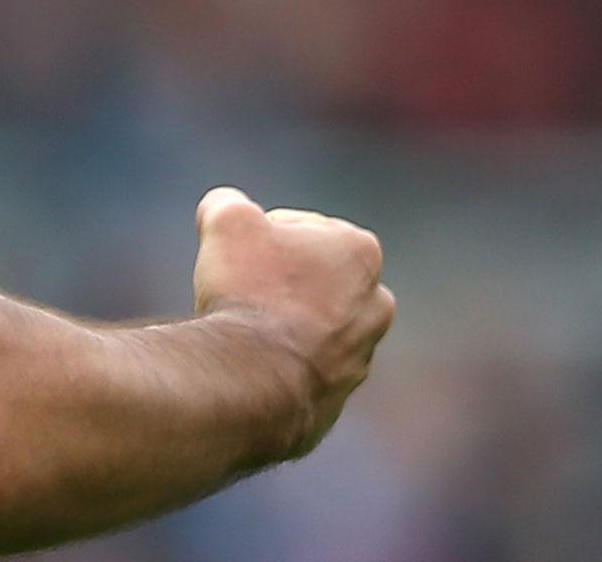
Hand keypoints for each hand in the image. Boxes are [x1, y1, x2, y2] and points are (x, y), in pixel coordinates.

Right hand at [191, 186, 395, 458]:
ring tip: (241, 327)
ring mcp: (361, 357)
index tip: (237, 253)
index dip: (259, 235)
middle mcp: (374, 305)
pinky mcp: (338, 398)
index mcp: (360, 253)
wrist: (253, 378)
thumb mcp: (226, 219)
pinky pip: (302, 370)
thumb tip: (227, 208)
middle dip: (280, 279)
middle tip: (239, 286)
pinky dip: (280, 363)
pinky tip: (249, 362)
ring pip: (311, 326)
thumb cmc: (248, 290)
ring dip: (281, 322)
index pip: (299, 227)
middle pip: (312, 278)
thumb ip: (229, 203)